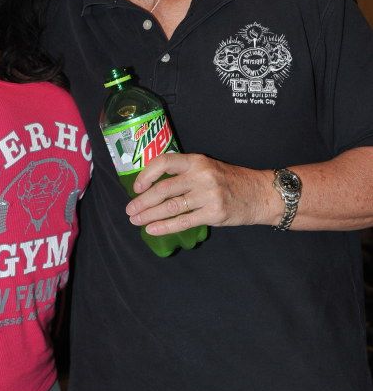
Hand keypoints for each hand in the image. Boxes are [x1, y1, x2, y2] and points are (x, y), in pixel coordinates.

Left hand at [125, 153, 277, 233]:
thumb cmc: (230, 181)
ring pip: (170, 206)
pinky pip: (183, 221)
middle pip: (163, 189)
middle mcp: (201, 175)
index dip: (146, 174)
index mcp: (197, 160)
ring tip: (136, 221)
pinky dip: (165, 227)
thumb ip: (185, 173)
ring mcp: (208, 195)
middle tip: (130, 210)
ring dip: (149, 215)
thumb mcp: (207, 168)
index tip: (136, 187)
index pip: (164, 162)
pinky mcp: (214, 213)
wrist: (260, 194)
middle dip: (142, 201)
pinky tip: (152, 229)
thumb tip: (153, 185)